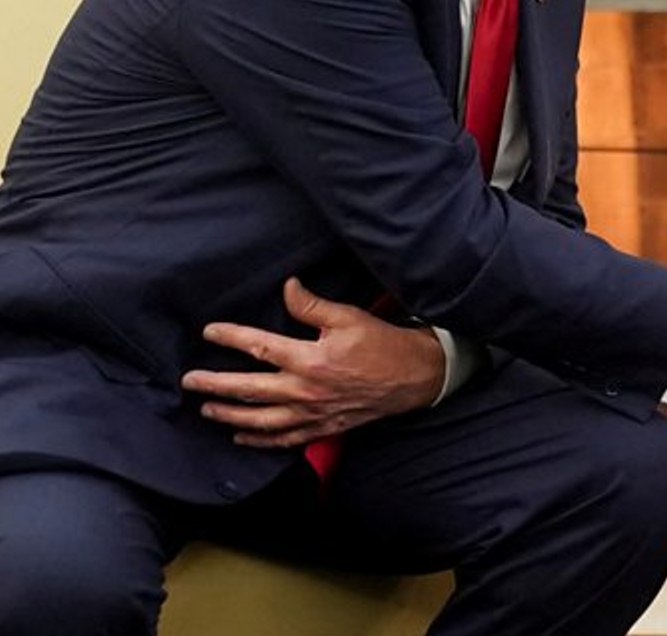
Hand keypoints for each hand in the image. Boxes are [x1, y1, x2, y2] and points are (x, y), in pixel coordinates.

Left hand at [181, 277, 446, 447]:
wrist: (414, 377)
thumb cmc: (382, 344)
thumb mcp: (349, 316)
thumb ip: (312, 306)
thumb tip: (287, 288)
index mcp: (308, 359)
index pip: (259, 347)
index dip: (231, 338)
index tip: (210, 332)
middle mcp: (304, 390)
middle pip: (248, 389)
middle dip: (214, 384)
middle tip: (189, 381)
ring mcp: (312, 413)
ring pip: (259, 419)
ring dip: (229, 415)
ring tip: (206, 409)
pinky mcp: (322, 427)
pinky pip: (284, 439)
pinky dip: (260, 440)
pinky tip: (241, 437)